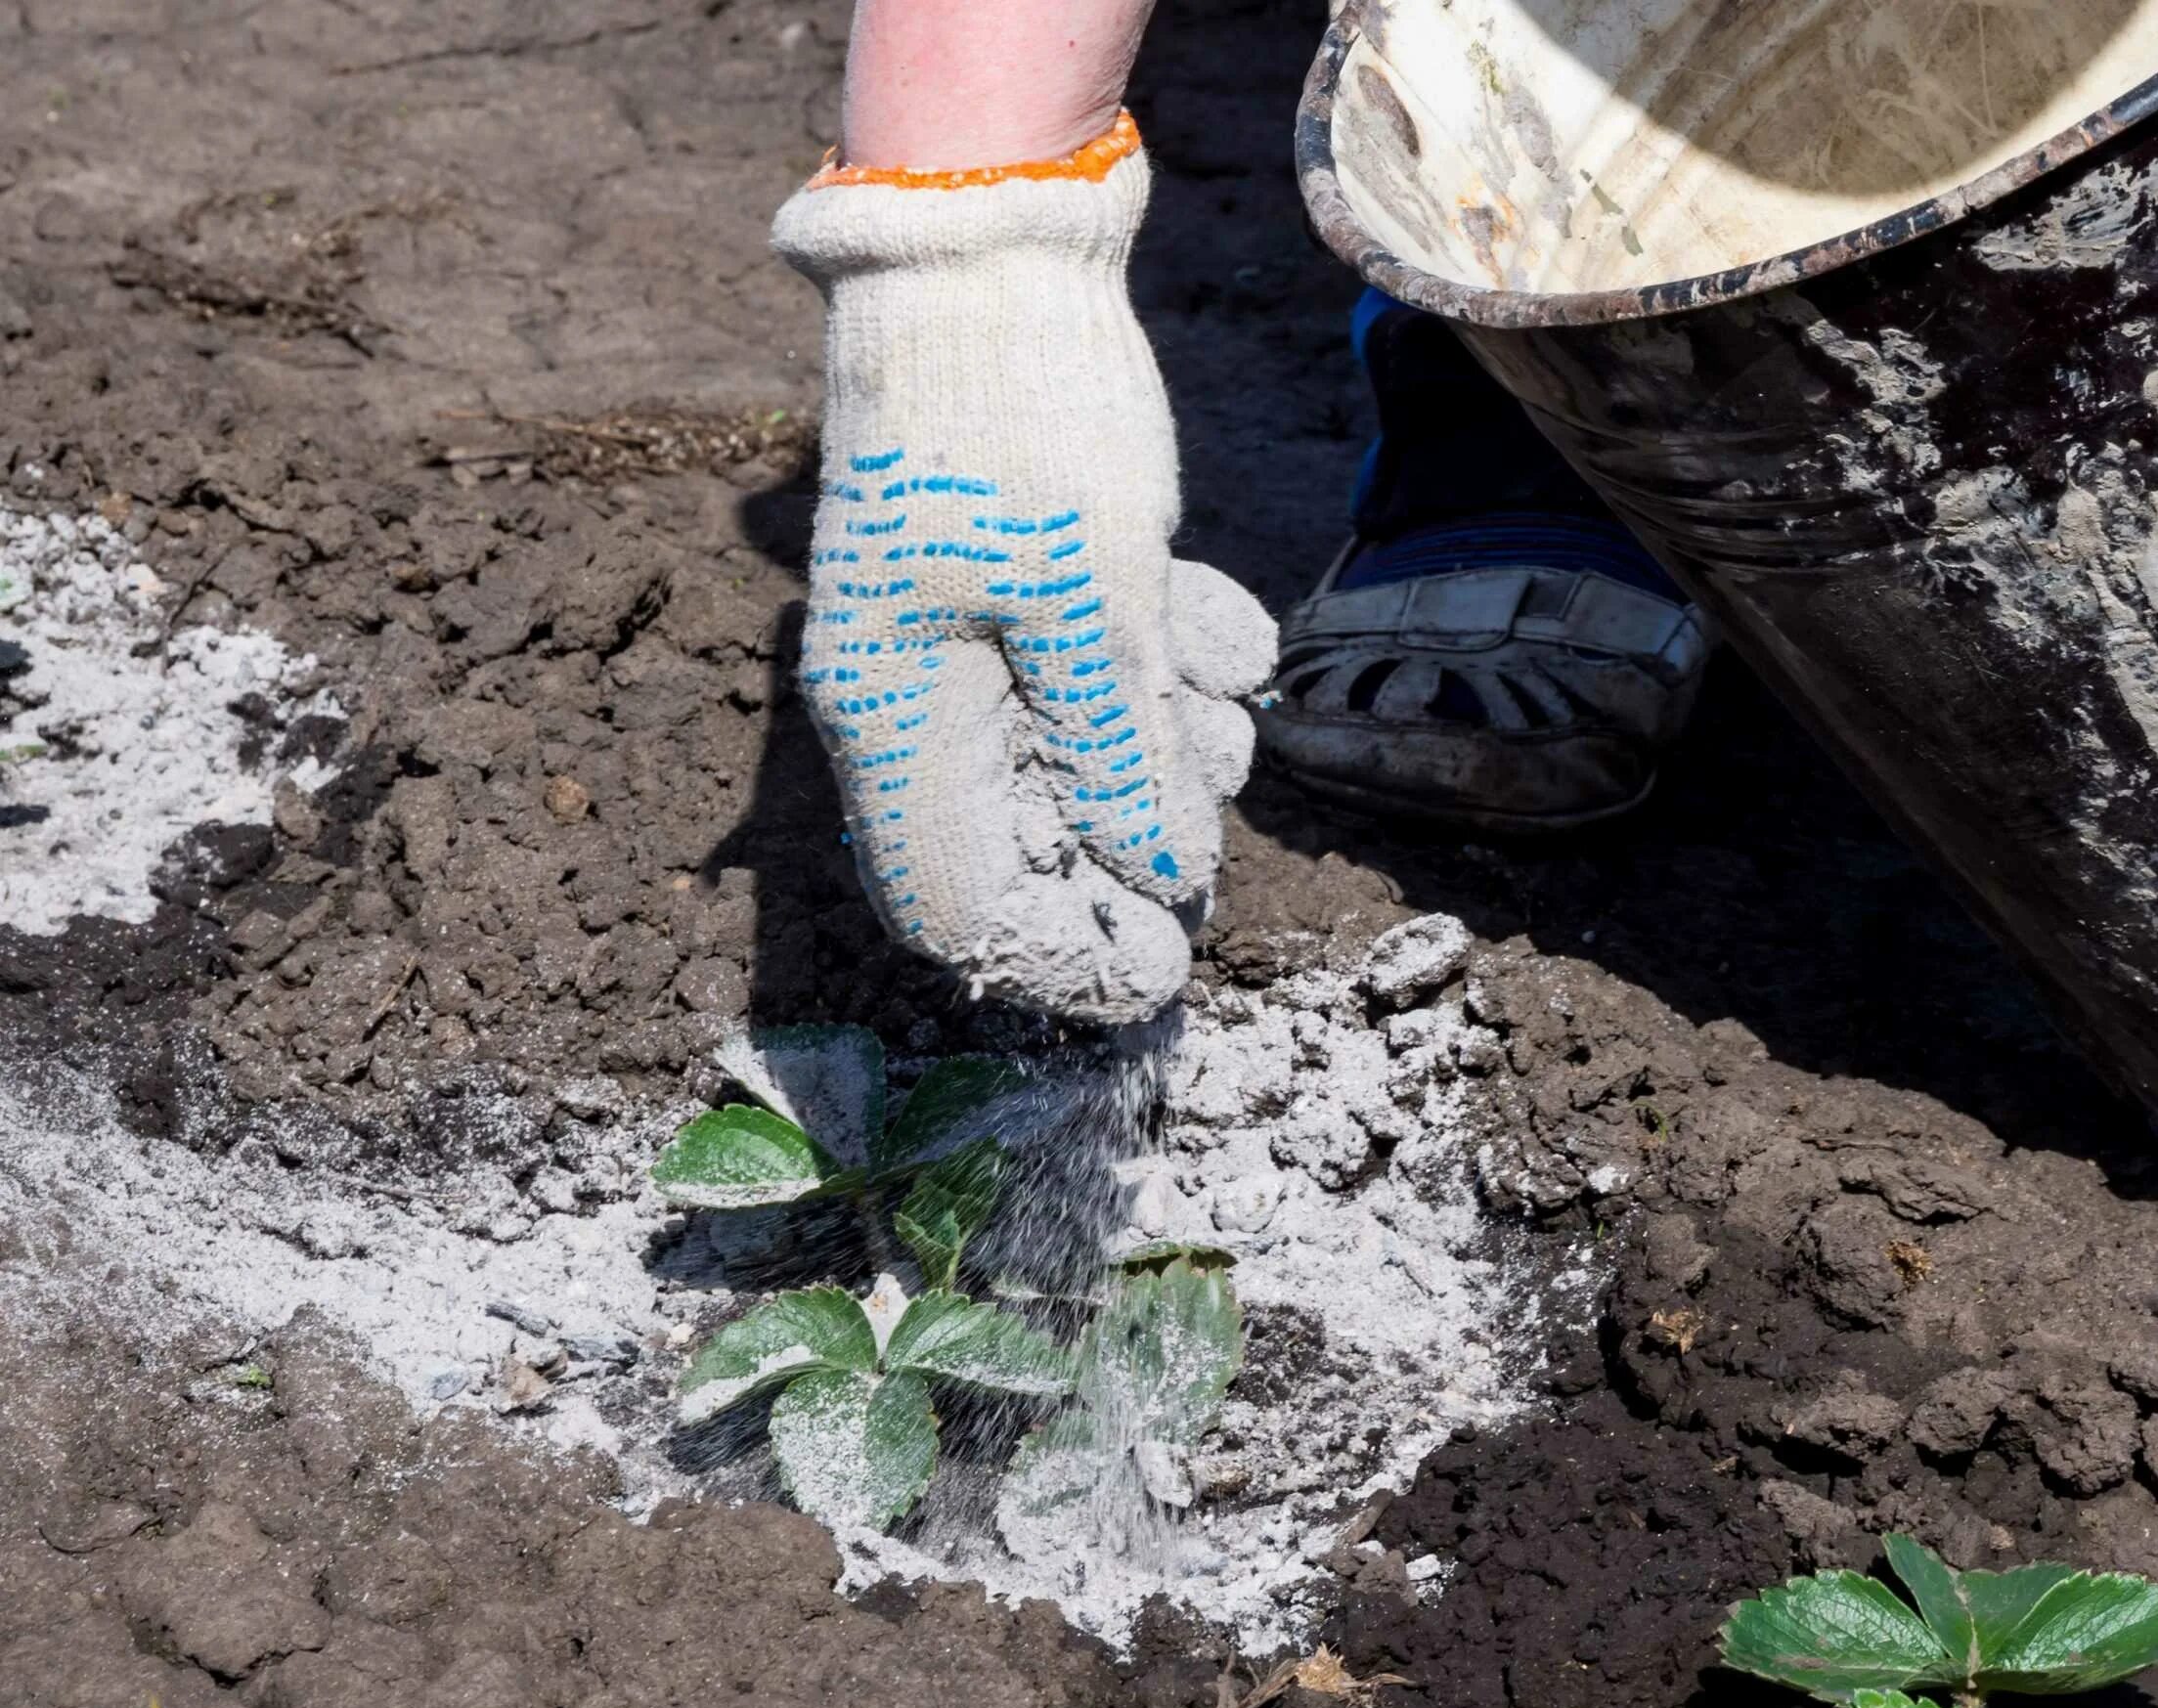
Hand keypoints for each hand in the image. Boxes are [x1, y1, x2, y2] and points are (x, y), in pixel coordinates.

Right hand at [772, 119, 1273, 1024]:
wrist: (990, 241)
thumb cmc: (1022, 414)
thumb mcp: (1092, 595)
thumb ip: (1118, 751)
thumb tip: (1158, 876)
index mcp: (895, 721)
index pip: (956, 911)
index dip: (1059, 959)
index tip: (1167, 966)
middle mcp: (912, 701)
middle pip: (1027, 844)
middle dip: (1135, 824)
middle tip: (1206, 767)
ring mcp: (960, 644)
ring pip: (1073, 762)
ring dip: (1165, 736)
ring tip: (1212, 669)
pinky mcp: (1012, 591)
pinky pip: (1089, 674)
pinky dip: (1160, 658)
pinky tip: (1208, 612)